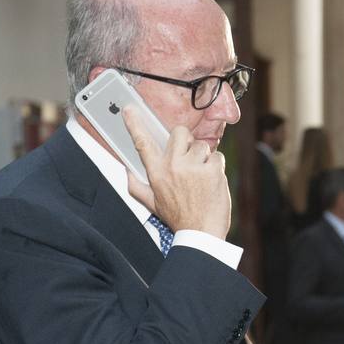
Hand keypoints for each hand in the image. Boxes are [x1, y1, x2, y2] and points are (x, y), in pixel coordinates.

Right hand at [123, 108, 231, 238]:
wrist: (202, 233)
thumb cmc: (179, 218)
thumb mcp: (152, 204)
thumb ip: (136, 186)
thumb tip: (126, 172)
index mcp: (156, 173)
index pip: (143, 143)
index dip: (135, 125)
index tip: (130, 110)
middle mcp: (173, 167)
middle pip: (179, 133)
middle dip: (186, 141)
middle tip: (189, 157)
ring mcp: (193, 167)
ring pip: (201, 145)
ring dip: (203, 158)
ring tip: (201, 177)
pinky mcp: (212, 170)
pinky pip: (217, 156)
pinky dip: (217, 166)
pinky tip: (212, 181)